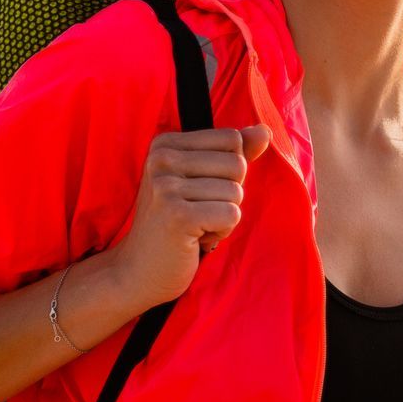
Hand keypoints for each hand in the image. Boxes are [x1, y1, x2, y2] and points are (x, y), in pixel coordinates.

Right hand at [109, 123, 272, 310]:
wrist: (138, 271)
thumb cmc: (175, 225)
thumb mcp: (201, 181)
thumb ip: (233, 154)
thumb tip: (264, 130)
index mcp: (165, 143)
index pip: (232, 139)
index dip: (228, 171)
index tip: (199, 193)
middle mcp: (162, 159)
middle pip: (237, 164)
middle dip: (229, 195)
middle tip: (198, 214)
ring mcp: (166, 186)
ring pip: (236, 192)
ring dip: (224, 218)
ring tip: (195, 228)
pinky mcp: (177, 215)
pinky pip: (232, 214)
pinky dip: (222, 233)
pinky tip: (196, 240)